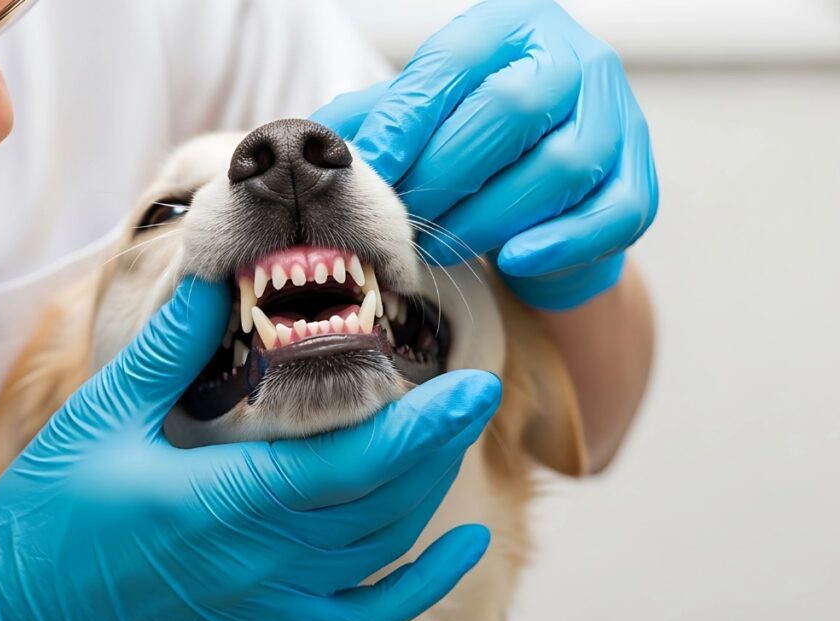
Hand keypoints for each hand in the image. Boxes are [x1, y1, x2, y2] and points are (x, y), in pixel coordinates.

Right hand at [0, 278, 501, 620]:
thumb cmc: (49, 520)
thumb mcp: (100, 416)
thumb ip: (169, 348)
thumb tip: (215, 277)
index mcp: (222, 502)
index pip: (353, 467)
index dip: (423, 428)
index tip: (473, 386)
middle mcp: (260, 562)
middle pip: (385, 505)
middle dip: (440, 447)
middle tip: (471, 393)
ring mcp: (270, 603)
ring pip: (383, 550)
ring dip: (429, 494)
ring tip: (452, 439)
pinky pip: (366, 615)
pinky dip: (423, 583)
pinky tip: (463, 546)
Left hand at [312, 0, 658, 309]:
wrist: (538, 205)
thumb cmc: (470, 152)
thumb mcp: (419, 123)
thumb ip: (372, 122)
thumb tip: (312, 142)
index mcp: (512, 28)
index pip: (454, 63)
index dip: (406, 120)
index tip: (366, 170)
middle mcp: (574, 60)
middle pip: (510, 110)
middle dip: (444, 174)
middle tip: (398, 219)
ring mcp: (618, 119)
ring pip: (559, 168)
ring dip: (487, 218)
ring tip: (437, 246)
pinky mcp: (638, 182)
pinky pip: (611, 217)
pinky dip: (557, 245)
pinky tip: (511, 261)